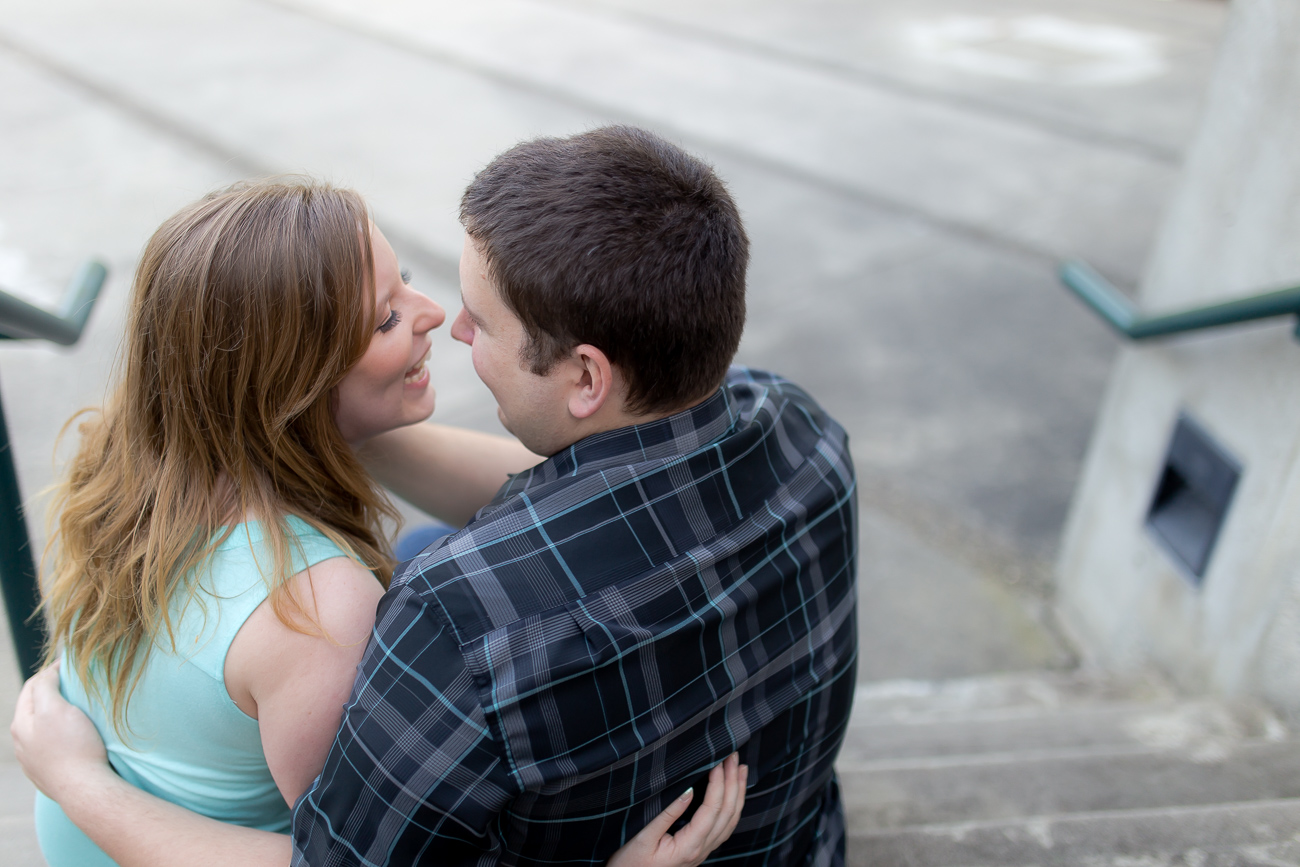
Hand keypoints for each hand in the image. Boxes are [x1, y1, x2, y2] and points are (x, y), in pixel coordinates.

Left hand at [10, 663, 110, 801]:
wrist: (84, 789)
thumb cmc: (72, 746)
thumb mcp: (55, 708)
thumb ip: (46, 686)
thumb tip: (47, 672)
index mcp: (21, 724)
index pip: (31, 687)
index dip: (50, 672)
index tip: (72, 665)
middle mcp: (22, 743)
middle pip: (37, 708)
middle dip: (54, 693)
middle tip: (77, 684)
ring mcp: (34, 761)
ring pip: (45, 729)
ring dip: (59, 716)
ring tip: (79, 710)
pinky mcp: (49, 774)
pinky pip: (54, 747)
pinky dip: (64, 736)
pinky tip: (77, 738)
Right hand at [607, 753, 747, 866]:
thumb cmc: (630, 862)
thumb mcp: (644, 837)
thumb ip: (667, 814)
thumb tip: (689, 790)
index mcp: (689, 846)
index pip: (712, 809)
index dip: (718, 783)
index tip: (719, 760)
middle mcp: (701, 850)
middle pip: (727, 813)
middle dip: (733, 782)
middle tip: (734, 755)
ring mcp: (703, 852)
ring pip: (730, 821)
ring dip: (738, 793)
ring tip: (742, 769)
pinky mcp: (700, 850)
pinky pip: (725, 827)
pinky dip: (733, 807)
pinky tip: (733, 794)